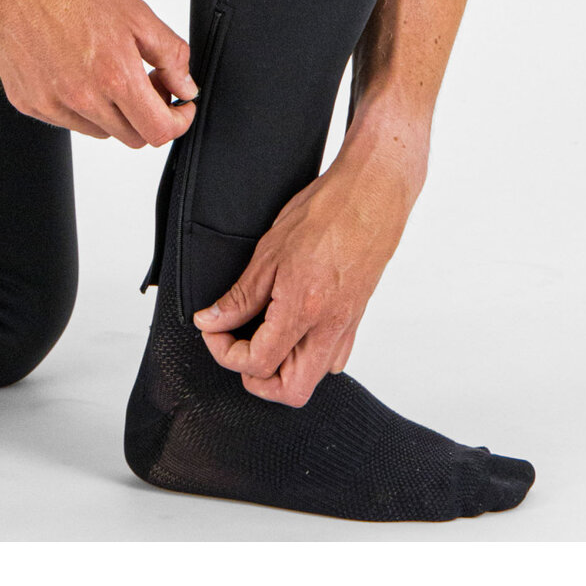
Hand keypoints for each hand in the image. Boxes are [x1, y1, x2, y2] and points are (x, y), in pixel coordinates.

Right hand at [0, 0, 198, 148]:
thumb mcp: (137, 15)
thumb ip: (171, 56)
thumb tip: (185, 88)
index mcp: (114, 77)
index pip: (158, 131)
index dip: (178, 123)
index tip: (179, 108)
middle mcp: (81, 98)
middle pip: (131, 137)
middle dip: (148, 115)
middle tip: (146, 82)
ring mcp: (50, 105)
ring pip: (99, 131)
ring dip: (113, 112)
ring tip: (107, 72)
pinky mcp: (27, 103)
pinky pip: (66, 121)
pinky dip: (80, 106)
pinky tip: (76, 70)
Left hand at [192, 127, 423, 404]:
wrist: (373, 194)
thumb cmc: (326, 212)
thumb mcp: (269, 251)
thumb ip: (241, 295)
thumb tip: (212, 321)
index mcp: (303, 309)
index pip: (257, 363)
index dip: (225, 352)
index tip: (214, 329)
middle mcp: (330, 327)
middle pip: (290, 391)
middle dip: (255, 378)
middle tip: (235, 344)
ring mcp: (347, 326)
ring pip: (313, 378)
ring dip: (281, 368)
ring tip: (260, 334)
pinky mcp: (356, 318)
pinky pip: (332, 358)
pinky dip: (306, 356)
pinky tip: (290, 328)